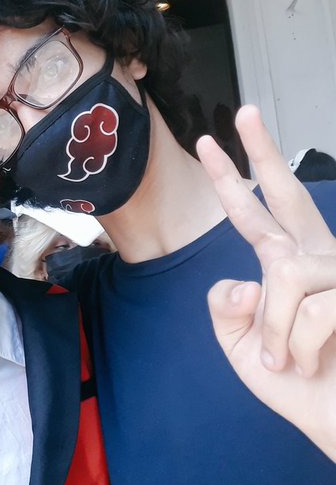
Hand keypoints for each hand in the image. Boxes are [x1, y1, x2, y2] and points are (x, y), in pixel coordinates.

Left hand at [196, 105, 335, 460]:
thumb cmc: (296, 383)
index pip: (255, 214)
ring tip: (289, 359)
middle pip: (289, 196)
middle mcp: (317, 258)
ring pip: (285, 277)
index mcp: (286, 264)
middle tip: (244, 112)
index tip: (210, 142)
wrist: (335, 421)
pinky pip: (312, 310)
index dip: (230, 181)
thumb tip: (242, 278)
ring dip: (275, 331)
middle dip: (262, 152)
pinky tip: (311, 362)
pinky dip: (296, 346)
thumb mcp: (241, 346)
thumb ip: (227, 309)